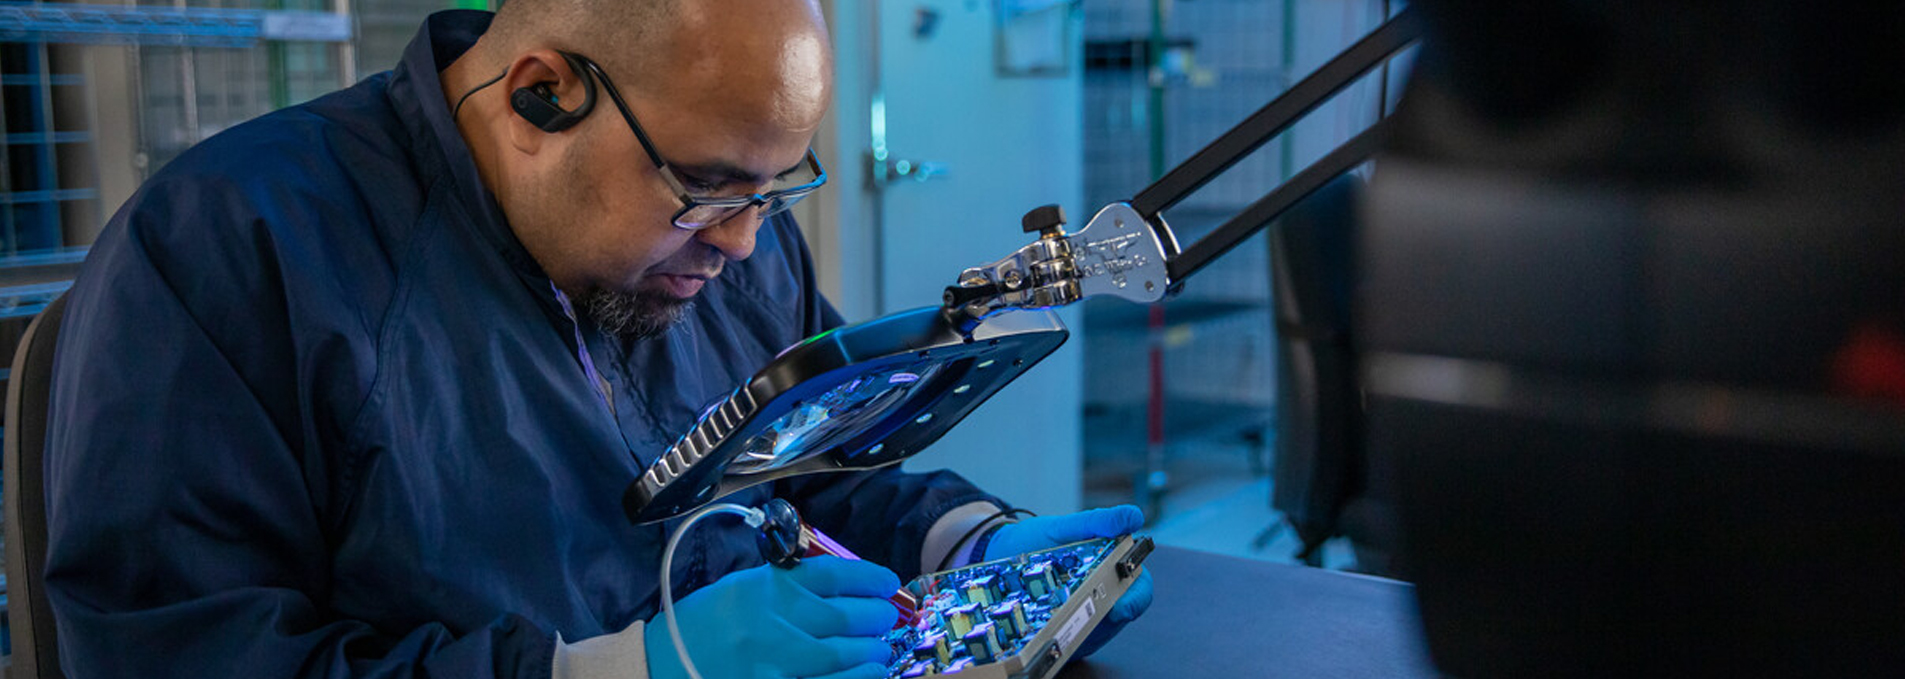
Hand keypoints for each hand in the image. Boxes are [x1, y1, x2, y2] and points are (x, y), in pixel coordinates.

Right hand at [647, 556, 899, 678]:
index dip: (871, 578)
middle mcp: (773, 623)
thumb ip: (791, 585)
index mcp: (766, 588)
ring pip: (844, 657)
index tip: (889, 583)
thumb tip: (847, 589)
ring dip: (872, 652)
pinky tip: (868, 673)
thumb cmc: (705, 624)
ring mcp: (774, 663)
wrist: (663, 666)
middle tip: (886, 619)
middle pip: (847, 616)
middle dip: (877, 618)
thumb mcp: (745, 589)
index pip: (834, 575)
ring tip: (879, 650)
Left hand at [984, 505, 1153, 658]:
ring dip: (1081, 628)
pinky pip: (1070, 643)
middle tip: (1087, 618)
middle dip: (1108, 620)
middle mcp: (1102, 594)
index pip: (1139, 587)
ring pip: (1096, 632)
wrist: (998, 553)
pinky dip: (1061, 638)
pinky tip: (1046, 628)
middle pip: (1120, 615)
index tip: (1121, 606)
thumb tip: (1134, 516)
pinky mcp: (1063, 633)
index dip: (1136, 598)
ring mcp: (1083, 615)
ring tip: (1058, 619)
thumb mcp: (1065, 526)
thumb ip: (1098, 522)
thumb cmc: (1037, 539)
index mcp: (1112, 567)